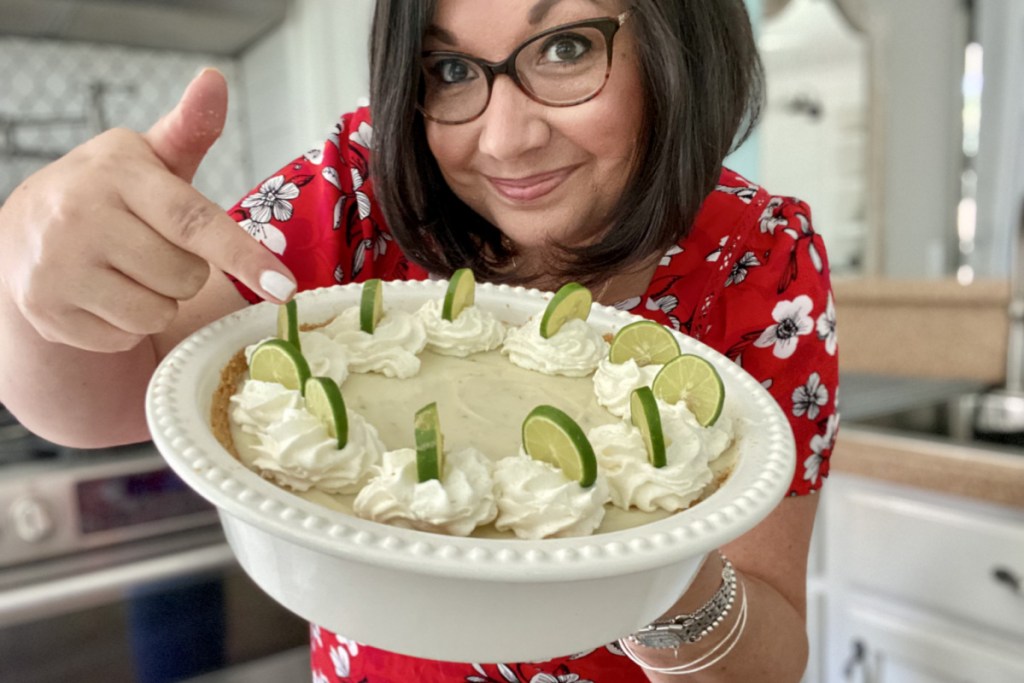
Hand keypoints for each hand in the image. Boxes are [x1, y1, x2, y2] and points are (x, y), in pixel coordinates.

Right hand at [0, 68, 295, 352]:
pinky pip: (124, 337)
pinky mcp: (47, 311)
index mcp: (118, 174)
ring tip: (128, 272)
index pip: (194, 221)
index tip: (284, 285)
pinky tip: (103, 295)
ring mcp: (58, 267)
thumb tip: (214, 80)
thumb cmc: (111, 194)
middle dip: (184, 271)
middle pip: (184, 276)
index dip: (243, 256)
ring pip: (157, 312)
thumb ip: (189, 129)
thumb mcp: (149, 159)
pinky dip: (125, 325)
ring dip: (158, 301)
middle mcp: (81, 216)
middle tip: (154, 249)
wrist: (25, 232)